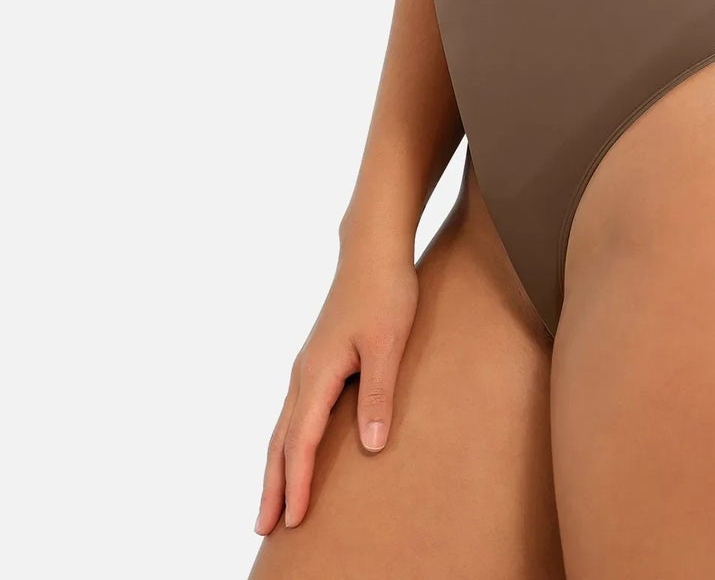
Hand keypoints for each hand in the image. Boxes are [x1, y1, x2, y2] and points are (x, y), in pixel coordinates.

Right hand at [254, 242, 419, 533]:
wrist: (373, 248)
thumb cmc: (385, 292)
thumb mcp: (389, 344)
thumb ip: (379, 394)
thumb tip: (372, 445)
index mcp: (319, 373)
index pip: (303, 442)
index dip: (299, 483)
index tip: (294, 521)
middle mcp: (305, 373)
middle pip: (281, 441)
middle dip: (273, 486)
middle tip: (263, 529)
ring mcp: (309, 364)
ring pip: (284, 426)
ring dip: (276, 466)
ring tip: (272, 502)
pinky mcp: (318, 358)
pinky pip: (295, 411)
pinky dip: (288, 440)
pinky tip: (294, 450)